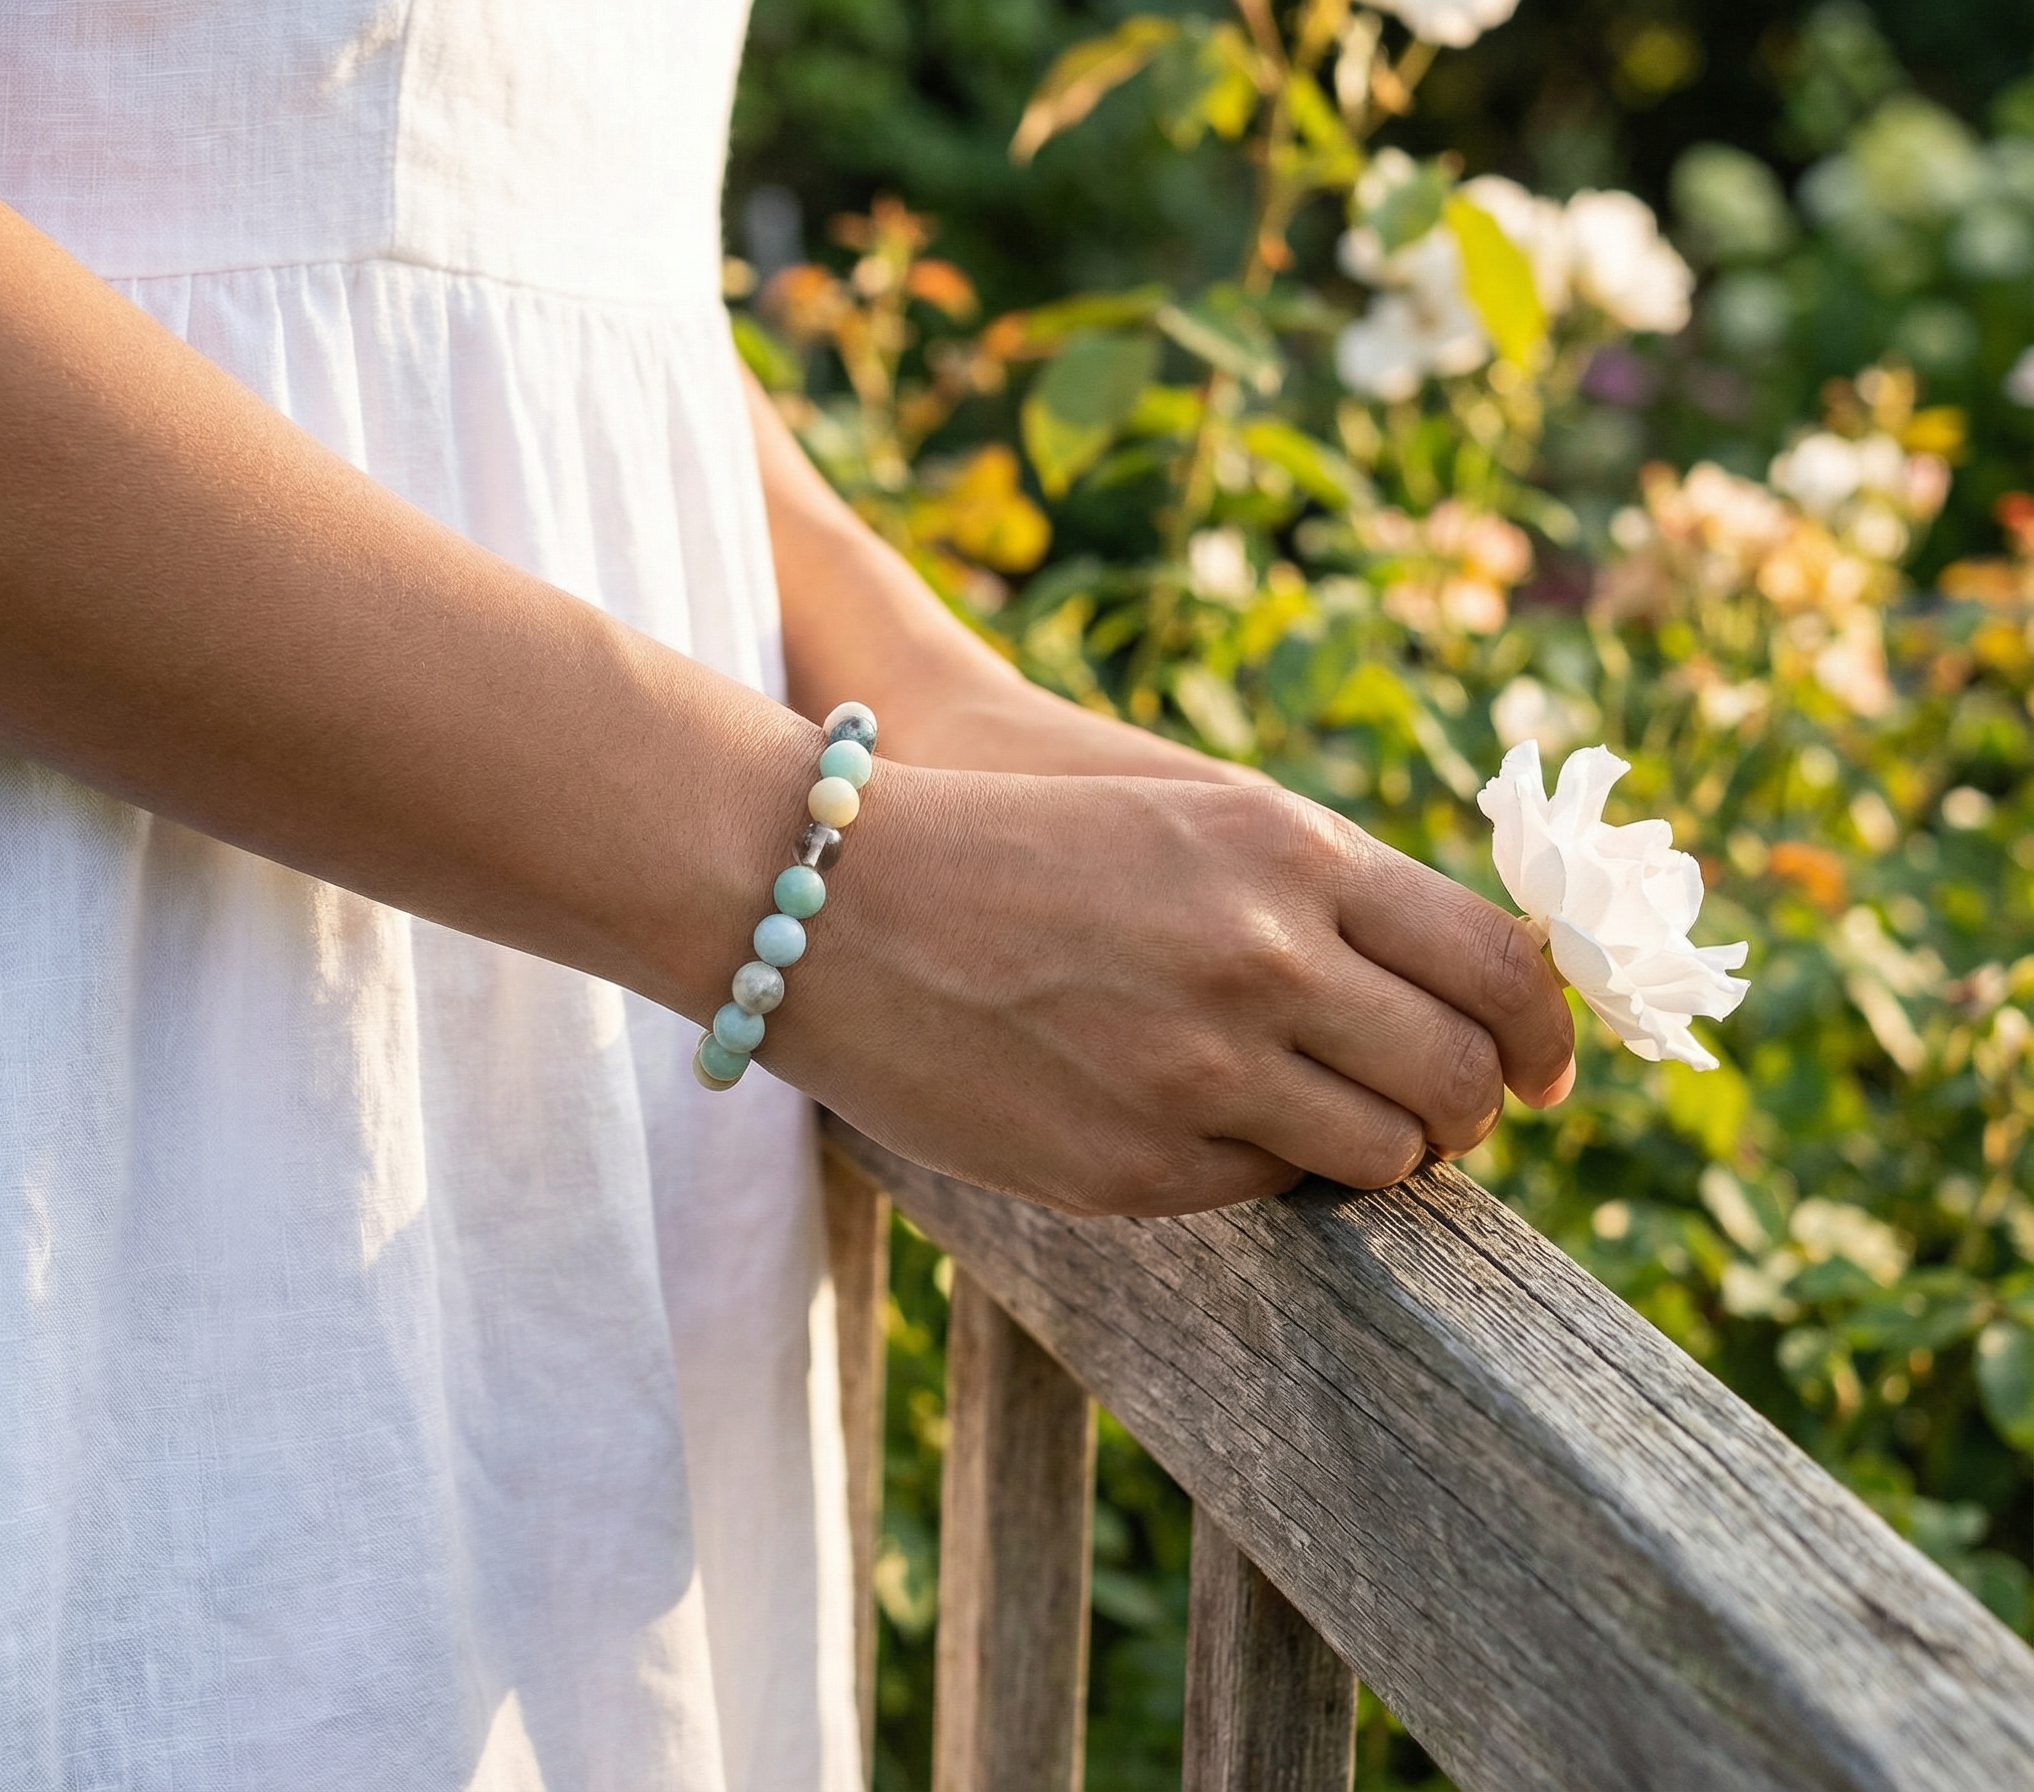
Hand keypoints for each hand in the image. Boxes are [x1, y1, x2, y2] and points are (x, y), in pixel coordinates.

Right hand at [777, 764, 1575, 1217]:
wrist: (826, 900)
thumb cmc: (1013, 839)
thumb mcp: (1190, 819)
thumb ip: (1328, 889)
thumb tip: (1464, 989)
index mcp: (1290, 852)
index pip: (1502, 970)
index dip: (1544, 1034)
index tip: (1538, 1067)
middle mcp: (1266, 962)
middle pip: (1461, 1080)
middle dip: (1470, 1108)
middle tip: (1437, 1113)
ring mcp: (1200, 1075)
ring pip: (1382, 1159)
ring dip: (1375, 1152)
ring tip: (1318, 1122)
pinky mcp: (1133, 1168)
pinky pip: (1262, 1194)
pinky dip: (1254, 1169)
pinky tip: (1184, 1119)